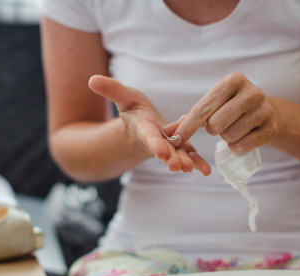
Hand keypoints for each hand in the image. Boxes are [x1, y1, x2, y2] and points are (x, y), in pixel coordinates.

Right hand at [88, 75, 210, 175]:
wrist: (141, 128)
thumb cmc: (133, 110)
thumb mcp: (123, 97)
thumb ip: (111, 89)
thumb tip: (92, 79)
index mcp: (142, 128)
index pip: (148, 136)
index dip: (154, 143)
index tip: (160, 150)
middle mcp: (155, 141)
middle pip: (163, 150)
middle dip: (170, 157)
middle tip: (177, 166)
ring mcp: (168, 147)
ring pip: (177, 155)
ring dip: (184, 162)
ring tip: (192, 169)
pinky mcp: (180, 148)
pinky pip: (189, 155)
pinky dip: (198, 163)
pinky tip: (207, 171)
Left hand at [162, 72, 278, 153]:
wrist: (267, 113)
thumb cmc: (231, 108)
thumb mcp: (211, 107)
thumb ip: (187, 119)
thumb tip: (165, 133)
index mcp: (233, 80)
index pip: (203, 108)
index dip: (188, 127)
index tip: (175, 140)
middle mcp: (252, 91)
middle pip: (215, 124)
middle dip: (213, 130)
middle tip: (220, 125)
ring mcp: (265, 110)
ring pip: (229, 136)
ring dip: (226, 138)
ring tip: (234, 128)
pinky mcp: (271, 129)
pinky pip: (242, 146)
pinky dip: (237, 147)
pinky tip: (243, 137)